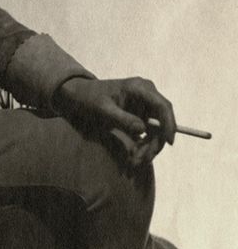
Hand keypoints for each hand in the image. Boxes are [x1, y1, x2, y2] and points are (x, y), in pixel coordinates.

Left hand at [53, 76, 175, 165]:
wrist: (79, 95)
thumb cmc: (88, 97)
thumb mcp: (102, 109)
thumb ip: (122, 118)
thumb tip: (143, 130)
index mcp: (139, 87)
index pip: (162, 106)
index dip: (169, 124)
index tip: (168, 142)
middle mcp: (146, 94)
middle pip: (162, 121)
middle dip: (155, 142)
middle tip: (142, 160)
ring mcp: (145, 104)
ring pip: (157, 130)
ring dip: (149, 147)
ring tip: (135, 161)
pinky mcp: (142, 114)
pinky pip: (149, 132)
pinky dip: (144, 144)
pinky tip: (134, 154)